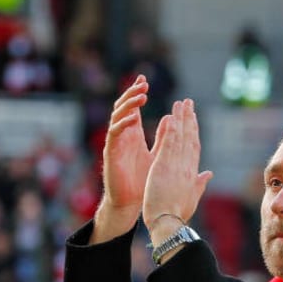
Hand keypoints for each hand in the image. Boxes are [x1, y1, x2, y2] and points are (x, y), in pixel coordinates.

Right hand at [102, 75, 152, 212]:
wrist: (131, 202)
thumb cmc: (142, 181)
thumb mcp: (157, 155)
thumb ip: (162, 138)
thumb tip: (171, 120)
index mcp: (133, 134)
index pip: (133, 108)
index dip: (136, 93)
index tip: (145, 79)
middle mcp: (122, 135)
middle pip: (123, 107)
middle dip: (132, 93)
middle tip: (144, 84)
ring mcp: (115, 143)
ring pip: (117, 116)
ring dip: (129, 105)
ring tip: (141, 96)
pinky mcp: (111, 153)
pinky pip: (114, 134)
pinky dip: (122, 125)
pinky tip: (132, 119)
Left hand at [143, 99, 212, 239]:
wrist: (169, 224)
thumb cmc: (177, 215)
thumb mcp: (191, 198)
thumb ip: (200, 184)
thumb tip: (209, 173)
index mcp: (192, 174)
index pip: (194, 148)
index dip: (194, 131)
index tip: (193, 118)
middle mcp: (187, 167)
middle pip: (190, 138)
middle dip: (189, 119)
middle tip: (188, 102)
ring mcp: (176, 166)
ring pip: (180, 137)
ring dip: (181, 118)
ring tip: (180, 103)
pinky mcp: (164, 167)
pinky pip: (168, 144)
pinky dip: (170, 129)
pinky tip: (171, 116)